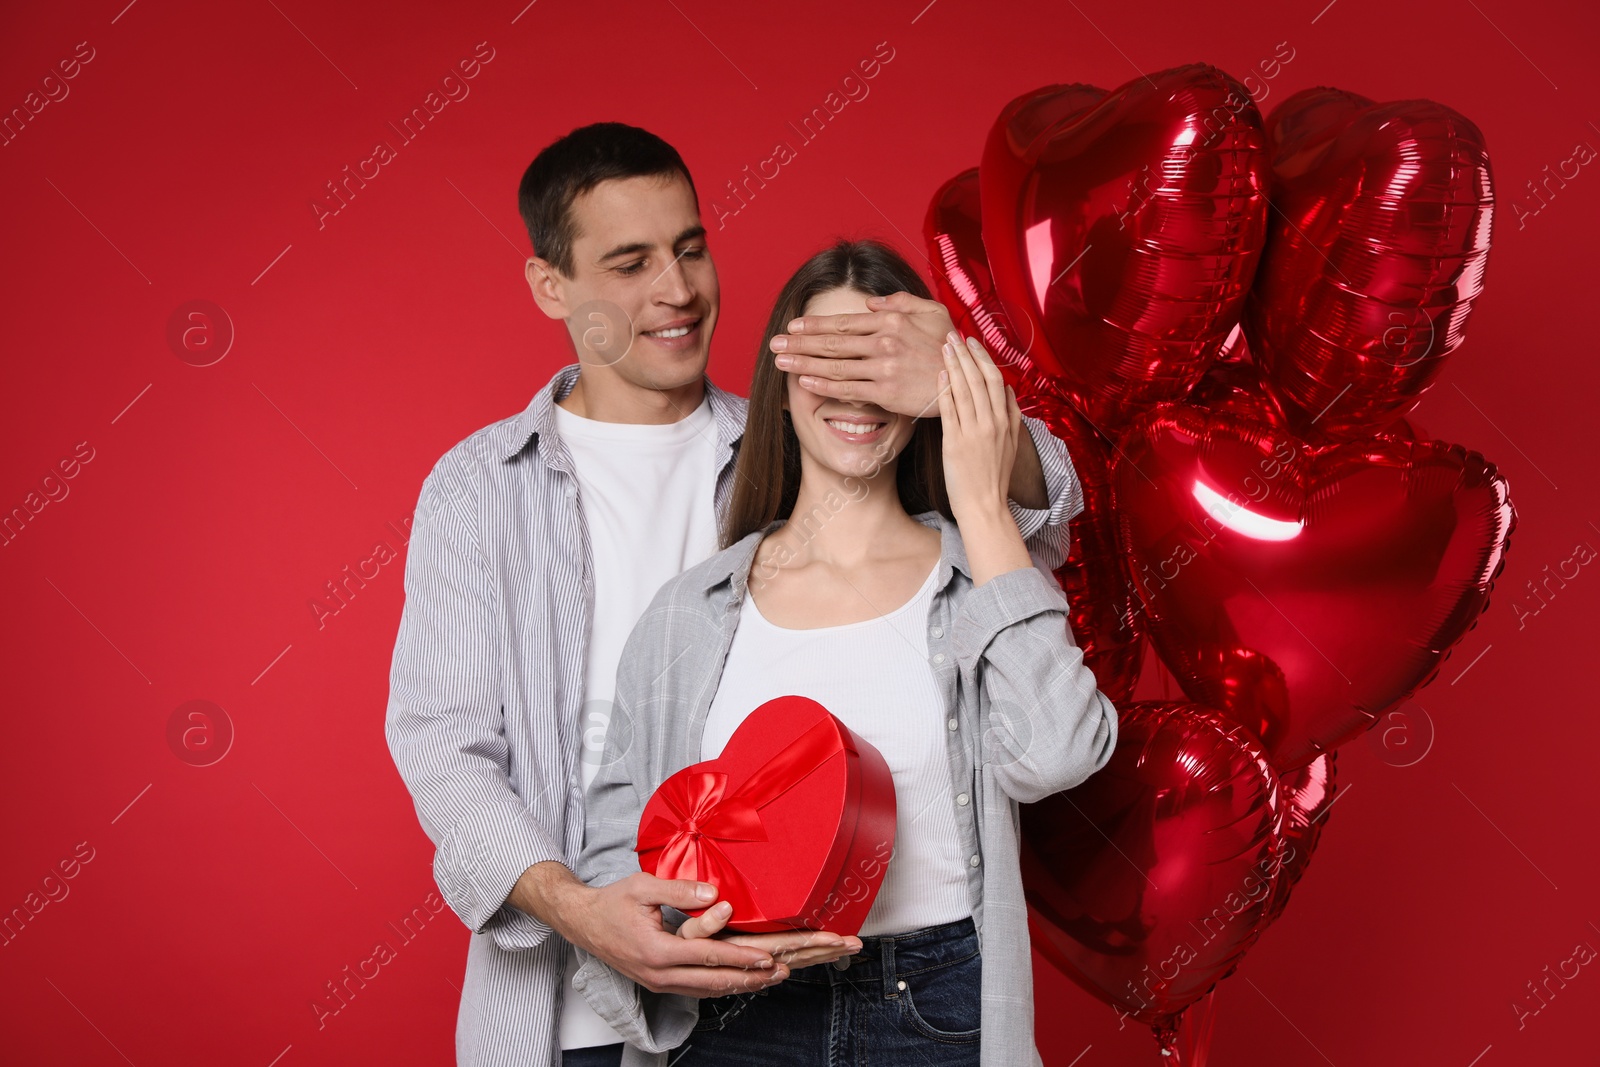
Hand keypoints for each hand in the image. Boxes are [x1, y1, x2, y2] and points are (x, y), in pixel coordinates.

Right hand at [547, 871, 791, 997]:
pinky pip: (696, 988)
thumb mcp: (643, 887)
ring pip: (706, 990)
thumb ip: (679, 891)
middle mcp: (659, 974)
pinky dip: (721, 985)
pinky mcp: (658, 982)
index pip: (707, 956)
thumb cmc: (612, 902)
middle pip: (713, 981)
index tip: (766, 956)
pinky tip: (740, 980)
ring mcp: (658, 982)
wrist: (583, 922)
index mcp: (656, 951)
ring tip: (769, 979)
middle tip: (780, 973)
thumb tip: (713, 894)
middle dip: (750, 978)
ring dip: (740, 985)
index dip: (739, 957)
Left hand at [769, 291, 952, 416]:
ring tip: (780, 362)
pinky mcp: (885, 392)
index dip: (814, 324)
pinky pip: (848, 388)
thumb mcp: (931, 312)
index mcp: (891, 320)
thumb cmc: (950, 345)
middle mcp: (883, 342)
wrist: (966, 381)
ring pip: (834, 365)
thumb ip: (900, 302)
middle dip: (799, 342)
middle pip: (832, 342)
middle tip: (775, 343)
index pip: (844, 321)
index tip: (793, 326)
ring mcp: (882, 368)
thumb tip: (869, 301)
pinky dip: (824, 384)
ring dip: (803, 362)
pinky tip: (804, 380)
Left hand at [937, 333, 1035, 585]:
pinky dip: (945, 390)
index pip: (996, 380)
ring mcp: (974, 432)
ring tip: (944, 347)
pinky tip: (939, 375)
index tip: (972, 342)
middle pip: (980, 379)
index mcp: (1006, 421)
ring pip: (965, 390)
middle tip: (954, 335)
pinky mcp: (956, 443)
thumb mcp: (1012, 444)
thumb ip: (1012, 416)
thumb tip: (1009, 391)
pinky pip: (950, 410)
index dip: (983, 358)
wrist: (985, 506)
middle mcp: (992, 422)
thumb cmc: (994, 477)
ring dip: (954, 365)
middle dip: (966, 354)